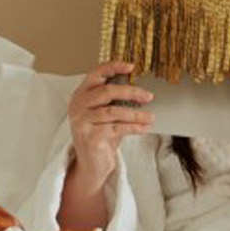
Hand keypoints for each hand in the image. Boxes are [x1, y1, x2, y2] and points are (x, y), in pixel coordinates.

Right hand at [65, 62, 153, 191]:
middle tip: (148, 96)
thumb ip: (116, 101)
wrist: (91, 164)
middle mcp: (78, 106)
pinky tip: (144, 128)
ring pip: (113, 111)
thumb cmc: (101, 135)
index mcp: (81, 95)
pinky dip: (134, 127)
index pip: (95, 74)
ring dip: (136, 114)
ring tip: (151, 117)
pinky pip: (116, 128)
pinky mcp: (89, 137)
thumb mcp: (107, 115)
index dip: (113, 67)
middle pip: (107, 92)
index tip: (131, 66)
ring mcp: (81, 121)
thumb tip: (141, 91)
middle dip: (131, 92)